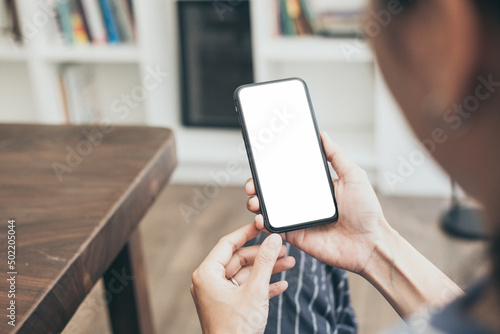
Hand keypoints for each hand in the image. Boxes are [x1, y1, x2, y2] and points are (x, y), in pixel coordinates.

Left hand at [191, 223, 294, 333]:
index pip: (227, 243)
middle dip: (263, 255)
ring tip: (289, 264)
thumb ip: (265, 262)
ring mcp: (218, 295)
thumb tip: (274, 239)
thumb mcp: (255, 290)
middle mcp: (209, 282)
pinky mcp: (227, 307)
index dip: (247, 233)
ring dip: (267, 270)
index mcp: (207, 274)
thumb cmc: (237, 329)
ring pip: (245, 274)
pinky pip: (245, 289)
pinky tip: (281, 284)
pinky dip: (262, 286)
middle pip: (238, 258)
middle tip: (284, 249)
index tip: (263, 225)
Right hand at [245, 132, 392, 275]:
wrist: (370, 244)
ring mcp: (298, 219)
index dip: (272, 169)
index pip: (289, 174)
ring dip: (257, 204)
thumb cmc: (367, 212)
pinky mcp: (296, 236)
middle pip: (273, 192)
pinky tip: (260, 218)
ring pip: (270, 209)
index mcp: (315, 187)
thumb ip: (337, 155)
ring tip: (255, 201)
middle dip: (258, 186)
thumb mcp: (353, 176)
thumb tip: (323, 135)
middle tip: (253, 184)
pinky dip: (263, 224)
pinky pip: (275, 229)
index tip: (261, 163)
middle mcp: (304, 202)